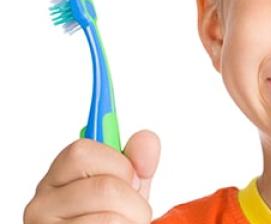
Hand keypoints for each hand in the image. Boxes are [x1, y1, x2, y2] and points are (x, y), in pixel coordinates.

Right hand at [24, 130, 160, 223]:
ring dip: (133, 221)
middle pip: (104, 187)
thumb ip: (137, 161)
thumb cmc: (112, 218)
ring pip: (109, 218)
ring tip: (127, 223)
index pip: (81, 153)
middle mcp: (43, 203)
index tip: (133, 180)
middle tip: (135, 210)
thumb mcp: (127, 186)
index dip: (119, 164)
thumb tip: (145, 138)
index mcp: (58, 177)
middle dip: (134, 199)